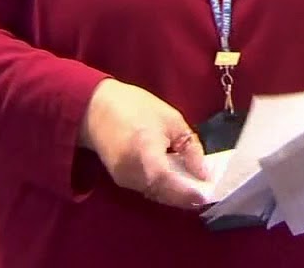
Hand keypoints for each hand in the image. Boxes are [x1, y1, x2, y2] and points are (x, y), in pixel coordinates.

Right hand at [79, 79, 208, 208]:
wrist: (94, 108)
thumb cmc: (134, 107)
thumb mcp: (171, 119)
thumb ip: (190, 146)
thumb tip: (203, 172)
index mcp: (147, 155)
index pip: (173, 185)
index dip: (191, 193)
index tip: (208, 194)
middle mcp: (134, 174)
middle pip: (165, 195)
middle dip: (186, 197)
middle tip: (206, 191)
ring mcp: (125, 180)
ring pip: (156, 195)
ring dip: (175, 194)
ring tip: (193, 185)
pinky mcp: (120, 180)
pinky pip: (147, 189)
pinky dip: (162, 188)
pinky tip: (174, 180)